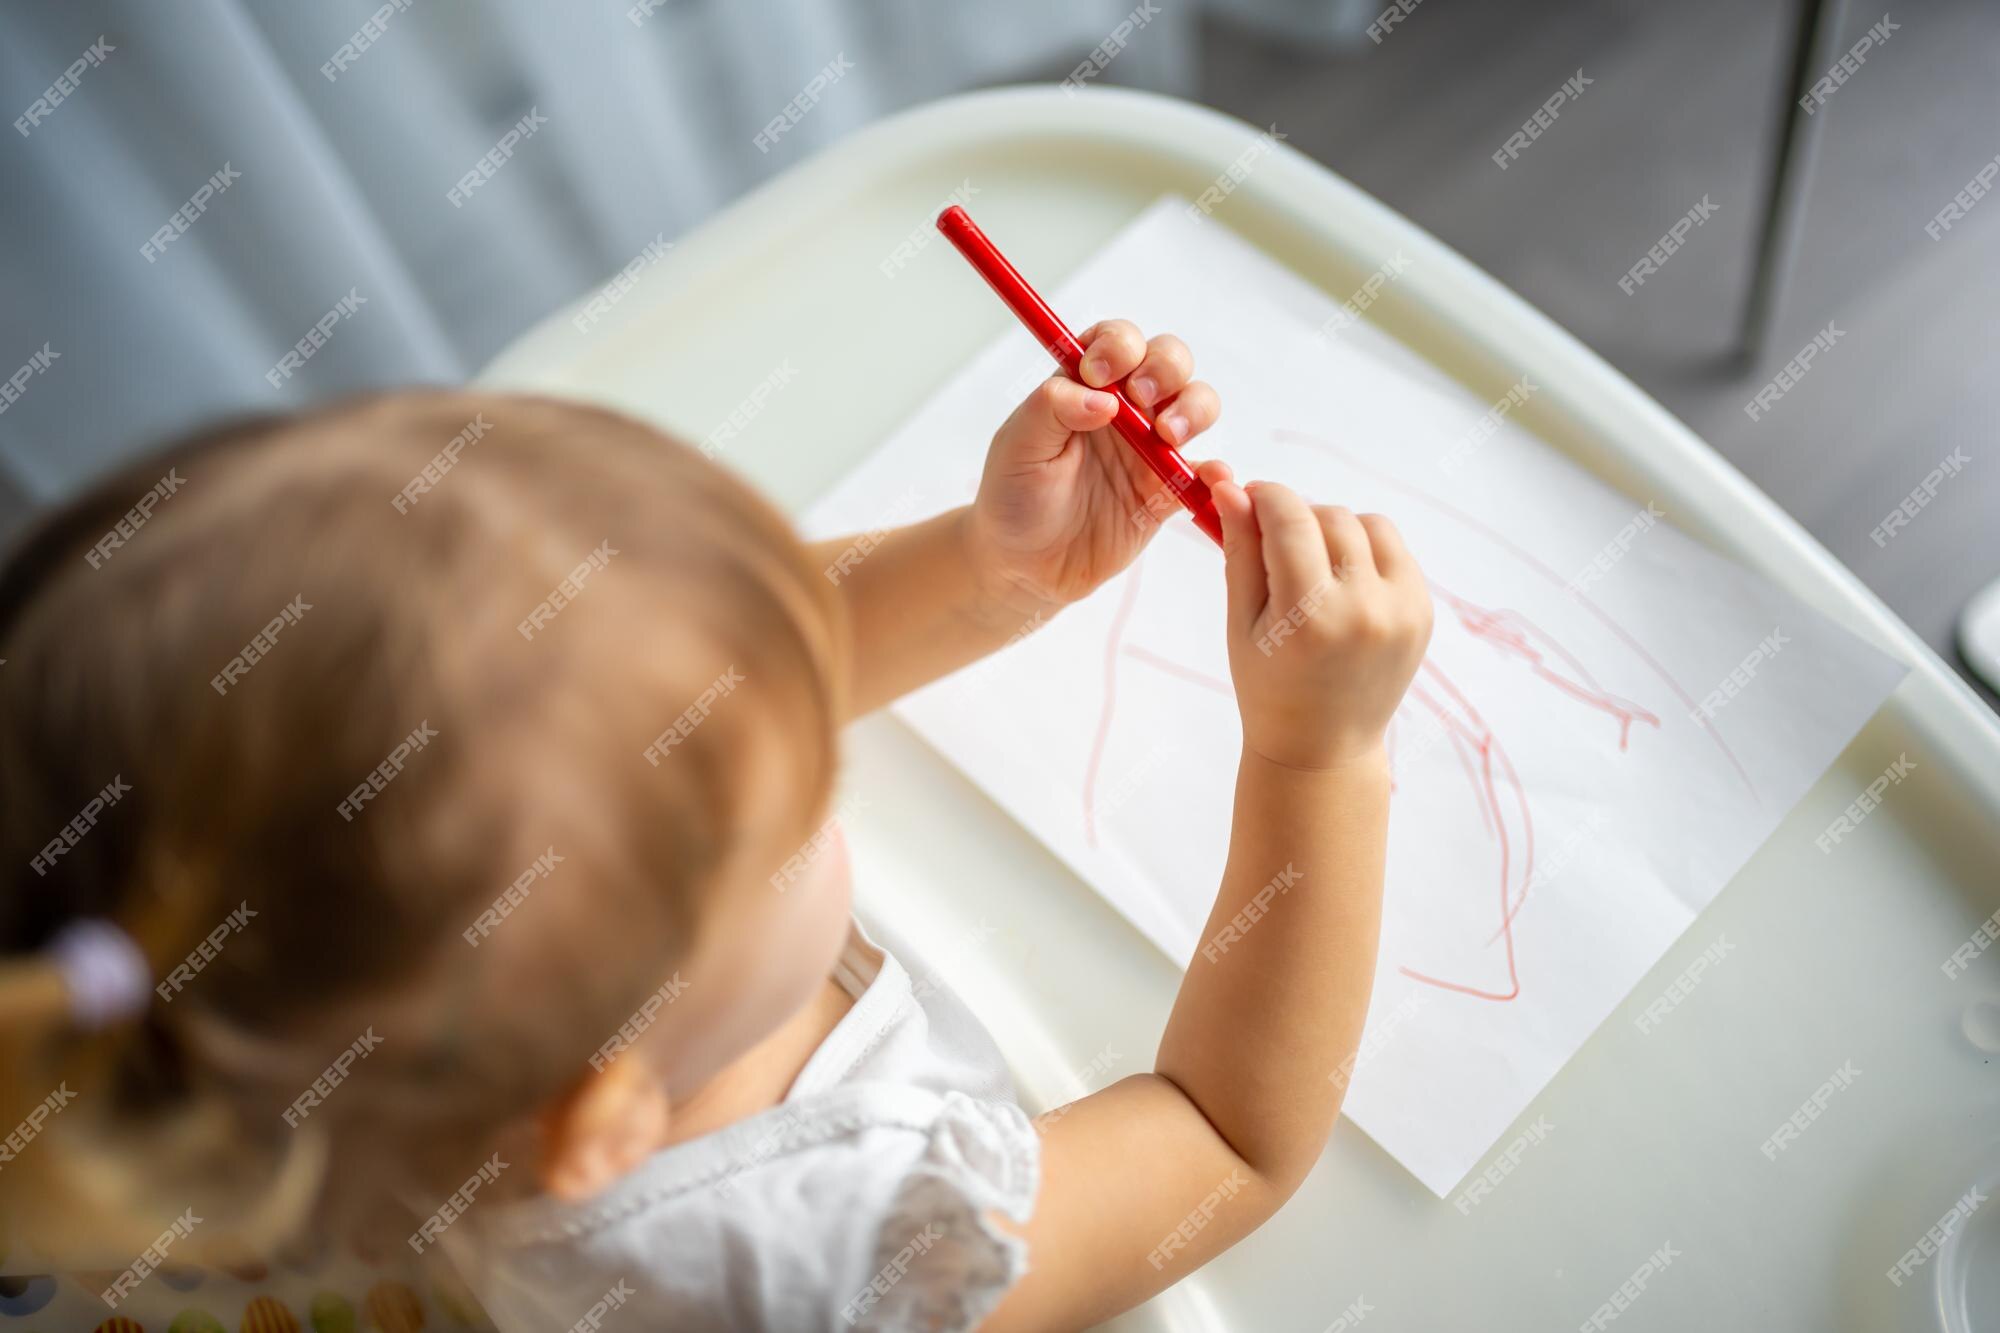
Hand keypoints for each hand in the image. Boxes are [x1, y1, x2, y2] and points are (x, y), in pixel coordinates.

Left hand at [964, 321, 1224, 617]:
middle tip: (1142, 398)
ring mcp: (1151, 448)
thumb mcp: (1018, 446)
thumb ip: (1052, 407)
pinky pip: (1204, 473)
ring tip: (1169, 436)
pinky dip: (1217, 470)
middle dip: (1165, 368)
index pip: (1117, 342)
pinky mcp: (1167, 491)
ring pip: (1196, 404)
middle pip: (1168, 362)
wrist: (1025, 565)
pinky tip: (1210, 476)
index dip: (1118, 346)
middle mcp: (1125, 409)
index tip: (1099, 374)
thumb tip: (1101, 394)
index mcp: (1085, 386)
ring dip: (1193, 409)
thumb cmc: (1014, 497)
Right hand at [1214, 480, 1431, 770]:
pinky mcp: (1423, 612)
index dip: (1265, 496)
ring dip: (1336, 529)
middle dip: (1297, 517)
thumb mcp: (1240, 623)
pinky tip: (1342, 582)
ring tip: (1311, 564)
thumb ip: (1239, 551)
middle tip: (1273, 542)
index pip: (1290, 519)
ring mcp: (1403, 610)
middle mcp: (1364, 609)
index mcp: (1310, 617)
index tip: (1248, 497)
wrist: (1323, 748)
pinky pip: (1395, 551)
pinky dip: (1366, 552)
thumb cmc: (1269, 688)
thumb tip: (1228, 487)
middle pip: (1330, 516)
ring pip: (1369, 524)